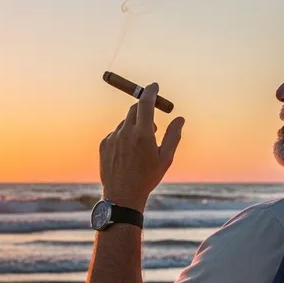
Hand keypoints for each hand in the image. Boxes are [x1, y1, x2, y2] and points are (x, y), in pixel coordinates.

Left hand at [99, 82, 184, 210]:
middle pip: (134, 109)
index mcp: (143, 134)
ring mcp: (113, 138)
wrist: (122, 196)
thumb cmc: (147, 178)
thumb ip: (173, 136)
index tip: (154, 86)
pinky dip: (123, 137)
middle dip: (144, 109)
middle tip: (153, 122)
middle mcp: (126, 132)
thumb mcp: (165, 158)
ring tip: (140, 148)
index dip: (150, 91)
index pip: (146, 103)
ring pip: (125, 123)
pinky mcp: (104, 144)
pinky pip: (116, 133)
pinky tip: (127, 155)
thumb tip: (180, 118)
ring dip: (134, 127)